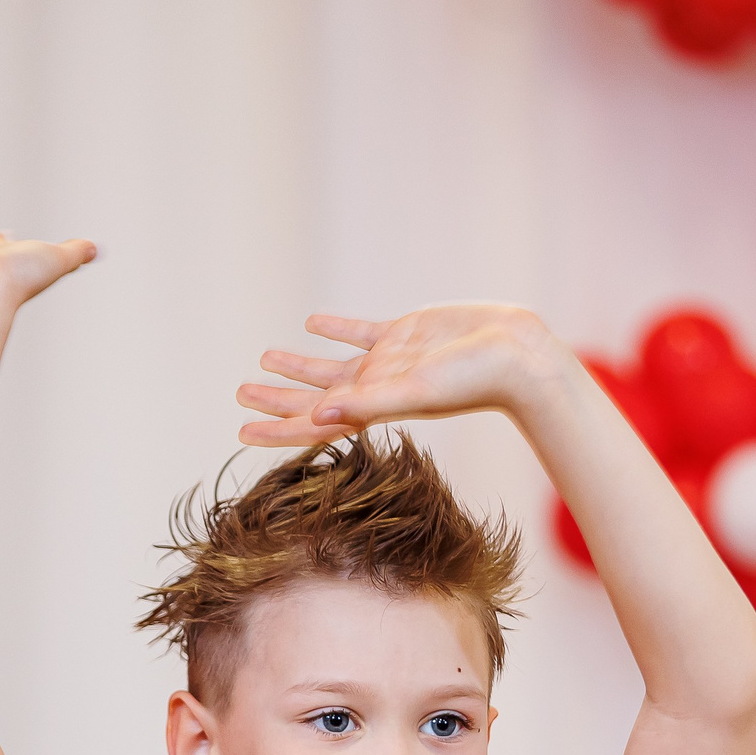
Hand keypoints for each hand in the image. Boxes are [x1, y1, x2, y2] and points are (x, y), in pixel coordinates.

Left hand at [236, 305, 569, 446]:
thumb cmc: (472, 382)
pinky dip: (334, 328)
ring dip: (298, 363)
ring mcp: (388, 361)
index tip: (241, 432)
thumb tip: (320, 415)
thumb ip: (370, 404)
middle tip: (241, 394)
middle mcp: (375, 387)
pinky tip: (313, 322)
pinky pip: (360, 331)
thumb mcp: (417, 394)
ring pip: (331, 364)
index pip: (312, 424)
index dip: (276, 428)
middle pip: (314, 396)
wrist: (515, 355)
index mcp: (372, 407)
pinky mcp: (404, 333)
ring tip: (264, 358)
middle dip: (277, 397)